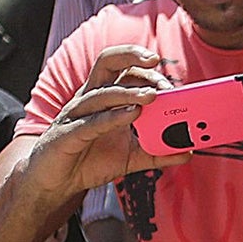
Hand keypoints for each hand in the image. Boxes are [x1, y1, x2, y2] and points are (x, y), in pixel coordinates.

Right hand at [30, 44, 183, 198]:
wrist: (55, 184)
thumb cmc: (88, 161)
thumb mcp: (130, 157)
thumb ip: (157, 152)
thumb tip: (187, 152)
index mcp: (103, 98)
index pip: (123, 69)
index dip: (145, 68)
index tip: (169, 79)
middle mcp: (88, 99)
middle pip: (106, 63)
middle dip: (131, 57)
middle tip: (156, 64)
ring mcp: (75, 115)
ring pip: (101, 93)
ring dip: (128, 92)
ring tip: (152, 95)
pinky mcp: (67, 136)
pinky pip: (91, 123)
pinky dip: (112, 118)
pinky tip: (132, 115)